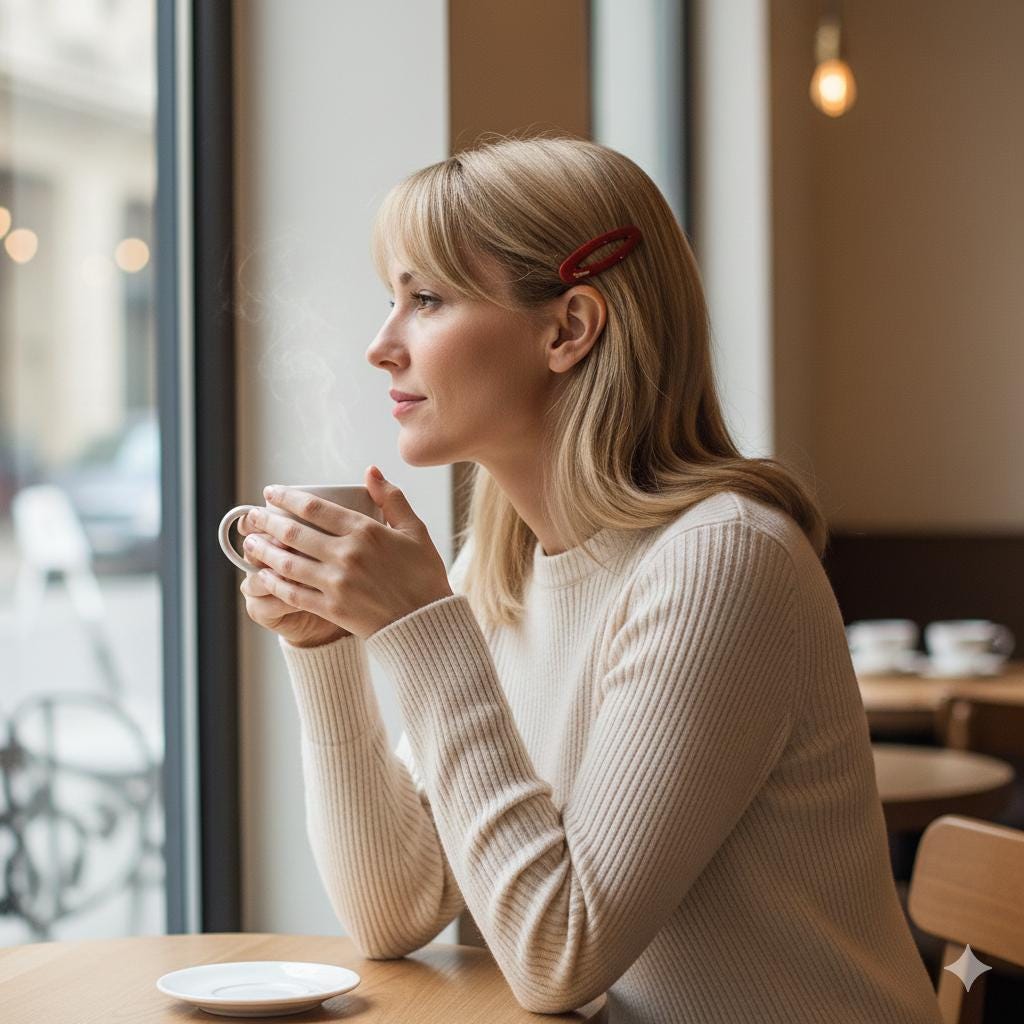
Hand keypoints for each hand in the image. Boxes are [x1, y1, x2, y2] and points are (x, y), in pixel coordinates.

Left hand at [241, 466, 453, 640]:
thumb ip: (391, 498)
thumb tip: (370, 471)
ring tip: (249, 542)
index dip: (287, 498)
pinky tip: (263, 575)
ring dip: (263, 550)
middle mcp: (346, 554)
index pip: (315, 508)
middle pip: (293, 533)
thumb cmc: (424, 576)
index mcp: (366, 531)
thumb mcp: (415, 530)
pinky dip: (274, 582)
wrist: (425, 622)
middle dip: (266, 522)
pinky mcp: (331, 608)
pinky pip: (293, 592)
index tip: (271, 493)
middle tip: (251, 516)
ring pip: (287, 562)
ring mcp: (336, 583)